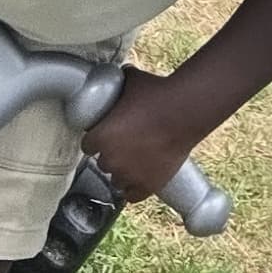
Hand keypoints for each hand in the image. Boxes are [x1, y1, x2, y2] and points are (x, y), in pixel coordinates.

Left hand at [81, 66, 196, 199]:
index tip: (105, 135)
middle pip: (102, 162)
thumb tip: (115, 76)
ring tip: (134, 161)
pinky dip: (134, 188)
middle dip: (111, 154)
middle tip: (125, 144)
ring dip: (122, 172)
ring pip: (116, 180)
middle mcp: (110, 160)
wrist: (184, 111)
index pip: (87, 145)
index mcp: (99, 137)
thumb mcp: (130, 81)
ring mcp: (129, 175)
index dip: (96, 139)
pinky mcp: (147, 186)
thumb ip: (117, 84)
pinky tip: (139, 180)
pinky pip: (132, 196)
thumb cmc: (156, 93)